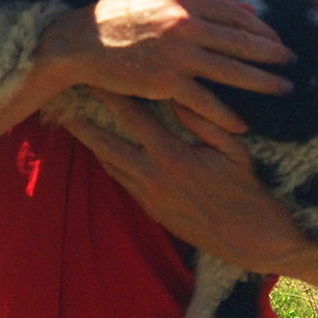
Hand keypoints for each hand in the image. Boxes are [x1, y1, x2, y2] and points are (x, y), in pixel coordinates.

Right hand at [40, 0, 293, 133]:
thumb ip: (202, 0)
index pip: (235, 14)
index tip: (277, 40)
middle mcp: (184, 22)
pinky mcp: (165, 82)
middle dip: (272, 54)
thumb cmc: (119, 15)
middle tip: (292, 63)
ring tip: (284, 89)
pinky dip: (227, 114)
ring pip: (232, 70)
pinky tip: (243, 123)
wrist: (81, 41)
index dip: (262, 29)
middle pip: (241, 41)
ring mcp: (176, 54)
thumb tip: (247, 11)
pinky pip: (205, 101)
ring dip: (263, 82)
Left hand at [61, 89, 308, 273]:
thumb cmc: (250, 191)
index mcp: (172, 156)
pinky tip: (101, 150)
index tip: (94, 76)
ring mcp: (148, 196)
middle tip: (63, 101)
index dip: (110, 94)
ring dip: (90, 142)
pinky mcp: (151, 210)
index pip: (132, 117)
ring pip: (109, 164)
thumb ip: (204, 120)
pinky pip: (121, 182)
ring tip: (74, 122)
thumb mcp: (234, 150)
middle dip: (83, 121)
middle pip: (105, 143)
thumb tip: (180, 93)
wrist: (254, 241)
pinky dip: (109, 163)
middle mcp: (152, 176)